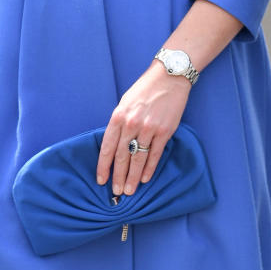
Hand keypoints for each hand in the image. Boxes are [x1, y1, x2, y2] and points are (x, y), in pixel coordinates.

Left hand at [97, 63, 191, 197]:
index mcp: (118, 116)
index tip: (101, 180)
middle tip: (115, 192)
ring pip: (138, 159)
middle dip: (118, 176)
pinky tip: (145, 178)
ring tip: (129, 191)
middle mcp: (132, 124)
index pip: (108, 147)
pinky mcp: (164, 131)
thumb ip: (119, 123)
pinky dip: (149, 168)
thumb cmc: (145, 89)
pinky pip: (155, 154)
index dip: (104, 166)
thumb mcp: (125, 103)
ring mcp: (149, 128)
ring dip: (133, 177)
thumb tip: (115, 144)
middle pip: (122, 157)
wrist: (169, 76)